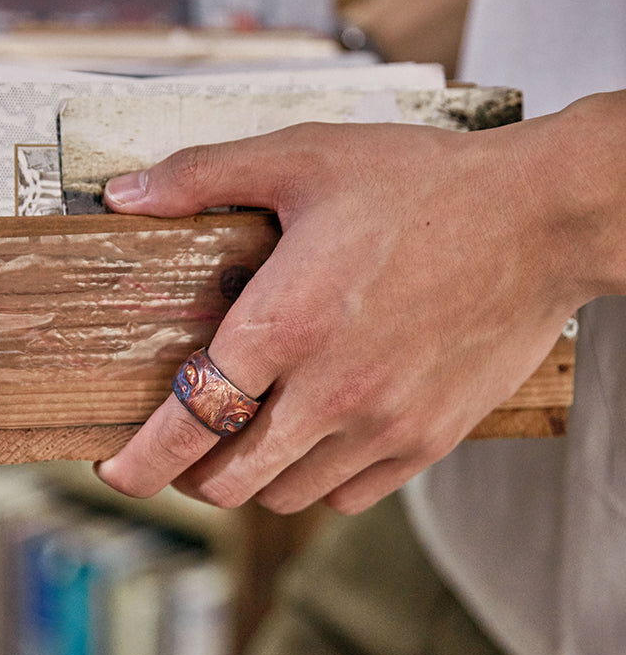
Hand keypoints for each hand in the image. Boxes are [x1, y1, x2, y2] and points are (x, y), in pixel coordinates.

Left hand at [96, 101, 611, 514]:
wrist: (539, 217)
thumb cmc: (423, 186)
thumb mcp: (303, 156)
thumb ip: (202, 176)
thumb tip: (127, 195)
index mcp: (285, 325)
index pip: (188, 422)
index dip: (140, 460)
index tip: (114, 471)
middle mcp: (330, 393)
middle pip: (229, 481)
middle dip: (189, 475)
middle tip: (183, 448)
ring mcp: (384, 426)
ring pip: (285, 497)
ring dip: (251, 477)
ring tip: (248, 436)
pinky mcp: (428, 441)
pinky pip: (349, 497)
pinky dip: (315, 480)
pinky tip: (316, 437)